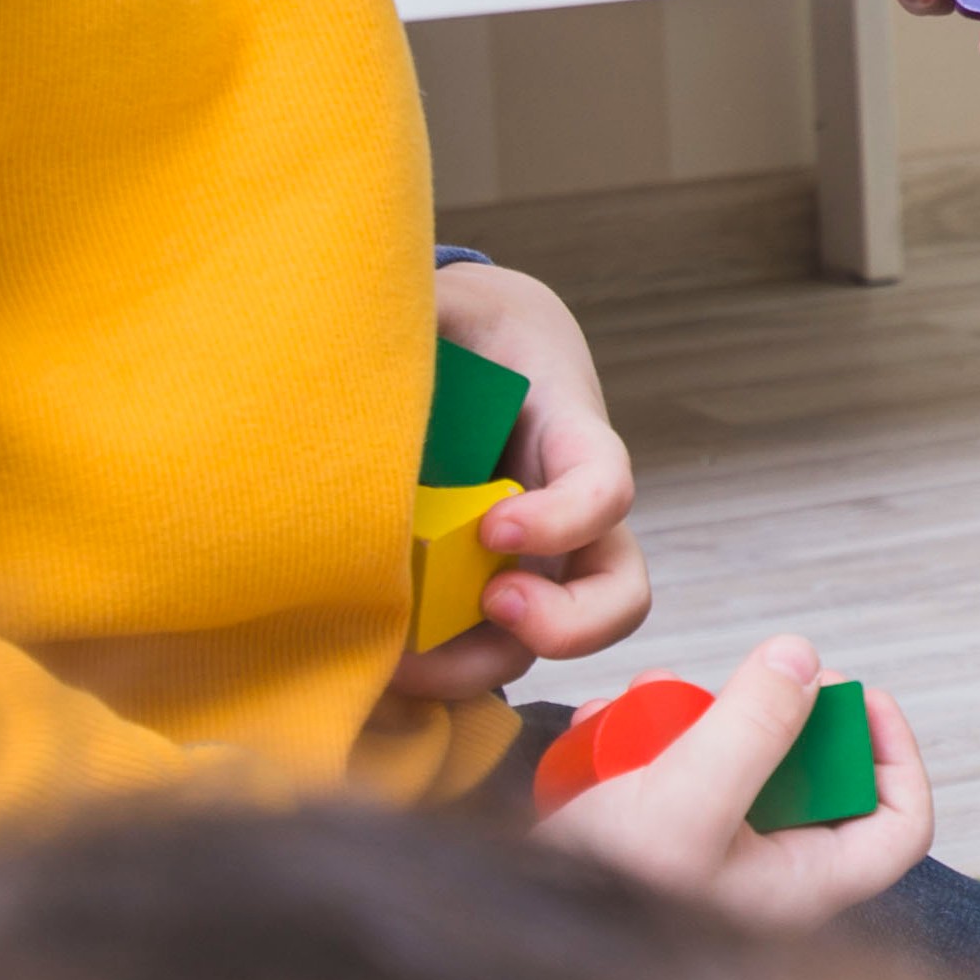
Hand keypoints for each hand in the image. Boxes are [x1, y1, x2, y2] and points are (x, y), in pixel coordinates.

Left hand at [399, 263, 650, 696]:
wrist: (474, 348)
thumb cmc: (463, 323)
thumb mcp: (451, 303)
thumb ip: (425, 311)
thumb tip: (363, 328)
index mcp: (568, 435)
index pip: (605, 486)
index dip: (566, 519)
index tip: (494, 527)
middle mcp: (565, 514)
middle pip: (616, 592)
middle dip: (566, 623)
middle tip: (492, 606)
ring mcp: (527, 561)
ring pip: (538, 642)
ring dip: (477, 667)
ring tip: (397, 665)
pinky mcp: (474, 589)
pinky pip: (474, 651)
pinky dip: (434, 675)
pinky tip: (371, 666)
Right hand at [527, 635, 929, 927]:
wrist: (499, 933)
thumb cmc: (593, 908)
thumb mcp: (682, 808)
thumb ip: (751, 730)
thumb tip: (802, 658)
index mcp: (800, 885)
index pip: (897, 822)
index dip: (891, 750)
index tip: (855, 691)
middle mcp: (762, 875)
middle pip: (806, 771)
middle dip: (761, 715)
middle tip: (722, 688)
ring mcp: (708, 857)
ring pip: (731, 763)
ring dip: (690, 719)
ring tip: (640, 706)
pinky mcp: (656, 843)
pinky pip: (672, 775)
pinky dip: (641, 742)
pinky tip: (600, 730)